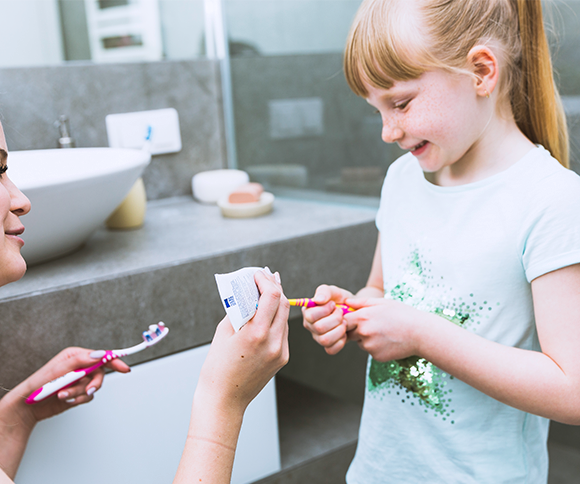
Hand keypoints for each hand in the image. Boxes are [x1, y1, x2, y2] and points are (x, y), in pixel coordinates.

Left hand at [0, 347, 129, 478]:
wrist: (27, 407)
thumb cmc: (37, 385)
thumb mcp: (58, 370)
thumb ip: (81, 362)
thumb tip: (99, 355)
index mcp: (75, 356)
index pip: (100, 356)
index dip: (114, 361)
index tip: (124, 368)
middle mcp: (79, 367)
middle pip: (99, 373)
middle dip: (93, 384)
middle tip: (88, 391)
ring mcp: (79, 380)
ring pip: (92, 386)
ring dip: (79, 393)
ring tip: (64, 395)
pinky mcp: (78, 392)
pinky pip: (88, 397)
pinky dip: (78, 399)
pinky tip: (66, 399)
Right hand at [195, 269, 289, 414]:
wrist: (224, 400)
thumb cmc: (217, 367)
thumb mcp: (223, 332)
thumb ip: (239, 310)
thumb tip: (248, 293)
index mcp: (256, 334)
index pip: (272, 296)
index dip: (266, 280)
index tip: (258, 274)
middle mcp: (274, 342)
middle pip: (283, 303)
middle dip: (274, 287)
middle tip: (265, 276)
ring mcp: (281, 351)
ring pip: (285, 317)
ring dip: (277, 301)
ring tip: (267, 290)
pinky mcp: (283, 358)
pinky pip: (283, 331)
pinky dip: (276, 318)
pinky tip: (267, 312)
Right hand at [302, 284, 354, 354]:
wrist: (354, 310)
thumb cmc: (340, 300)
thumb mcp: (333, 291)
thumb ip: (324, 291)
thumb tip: (318, 300)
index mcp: (308, 312)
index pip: (310, 316)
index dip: (324, 310)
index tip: (333, 304)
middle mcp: (310, 326)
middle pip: (319, 328)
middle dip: (335, 319)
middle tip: (341, 313)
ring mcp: (318, 338)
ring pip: (325, 340)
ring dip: (339, 330)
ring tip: (344, 322)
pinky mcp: (328, 346)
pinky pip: (331, 349)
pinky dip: (340, 341)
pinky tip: (344, 332)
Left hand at [344, 297, 422, 361]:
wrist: (421, 333)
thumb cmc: (403, 314)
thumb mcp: (382, 302)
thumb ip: (361, 302)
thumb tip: (346, 303)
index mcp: (363, 317)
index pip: (343, 321)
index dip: (347, 320)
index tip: (355, 319)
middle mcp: (364, 332)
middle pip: (350, 333)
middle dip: (357, 329)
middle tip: (374, 324)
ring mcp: (370, 346)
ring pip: (360, 343)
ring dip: (367, 339)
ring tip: (385, 332)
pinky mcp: (376, 356)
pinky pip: (370, 351)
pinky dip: (376, 347)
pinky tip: (389, 340)